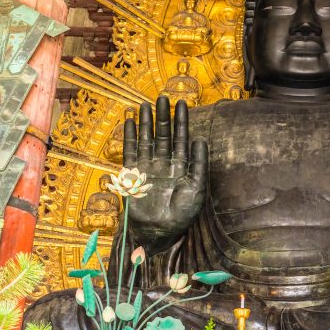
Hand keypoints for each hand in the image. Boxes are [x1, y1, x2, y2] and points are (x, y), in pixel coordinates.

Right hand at [113, 96, 206, 258]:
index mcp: (181, 167)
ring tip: (144, 104)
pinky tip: (129, 122)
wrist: (159, 232)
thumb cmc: (181, 215)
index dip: (182, 122)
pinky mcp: (133, 175)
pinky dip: (129, 138)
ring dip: (146, 123)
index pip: (182, 139)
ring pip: (146, 140)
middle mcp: (164, 164)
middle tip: (163, 97)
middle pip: (163, 135)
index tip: (182, 103)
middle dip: (163, 117)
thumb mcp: (196, 189)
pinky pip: (131, 152)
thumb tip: (200, 140)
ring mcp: (148, 168)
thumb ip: (199, 165)